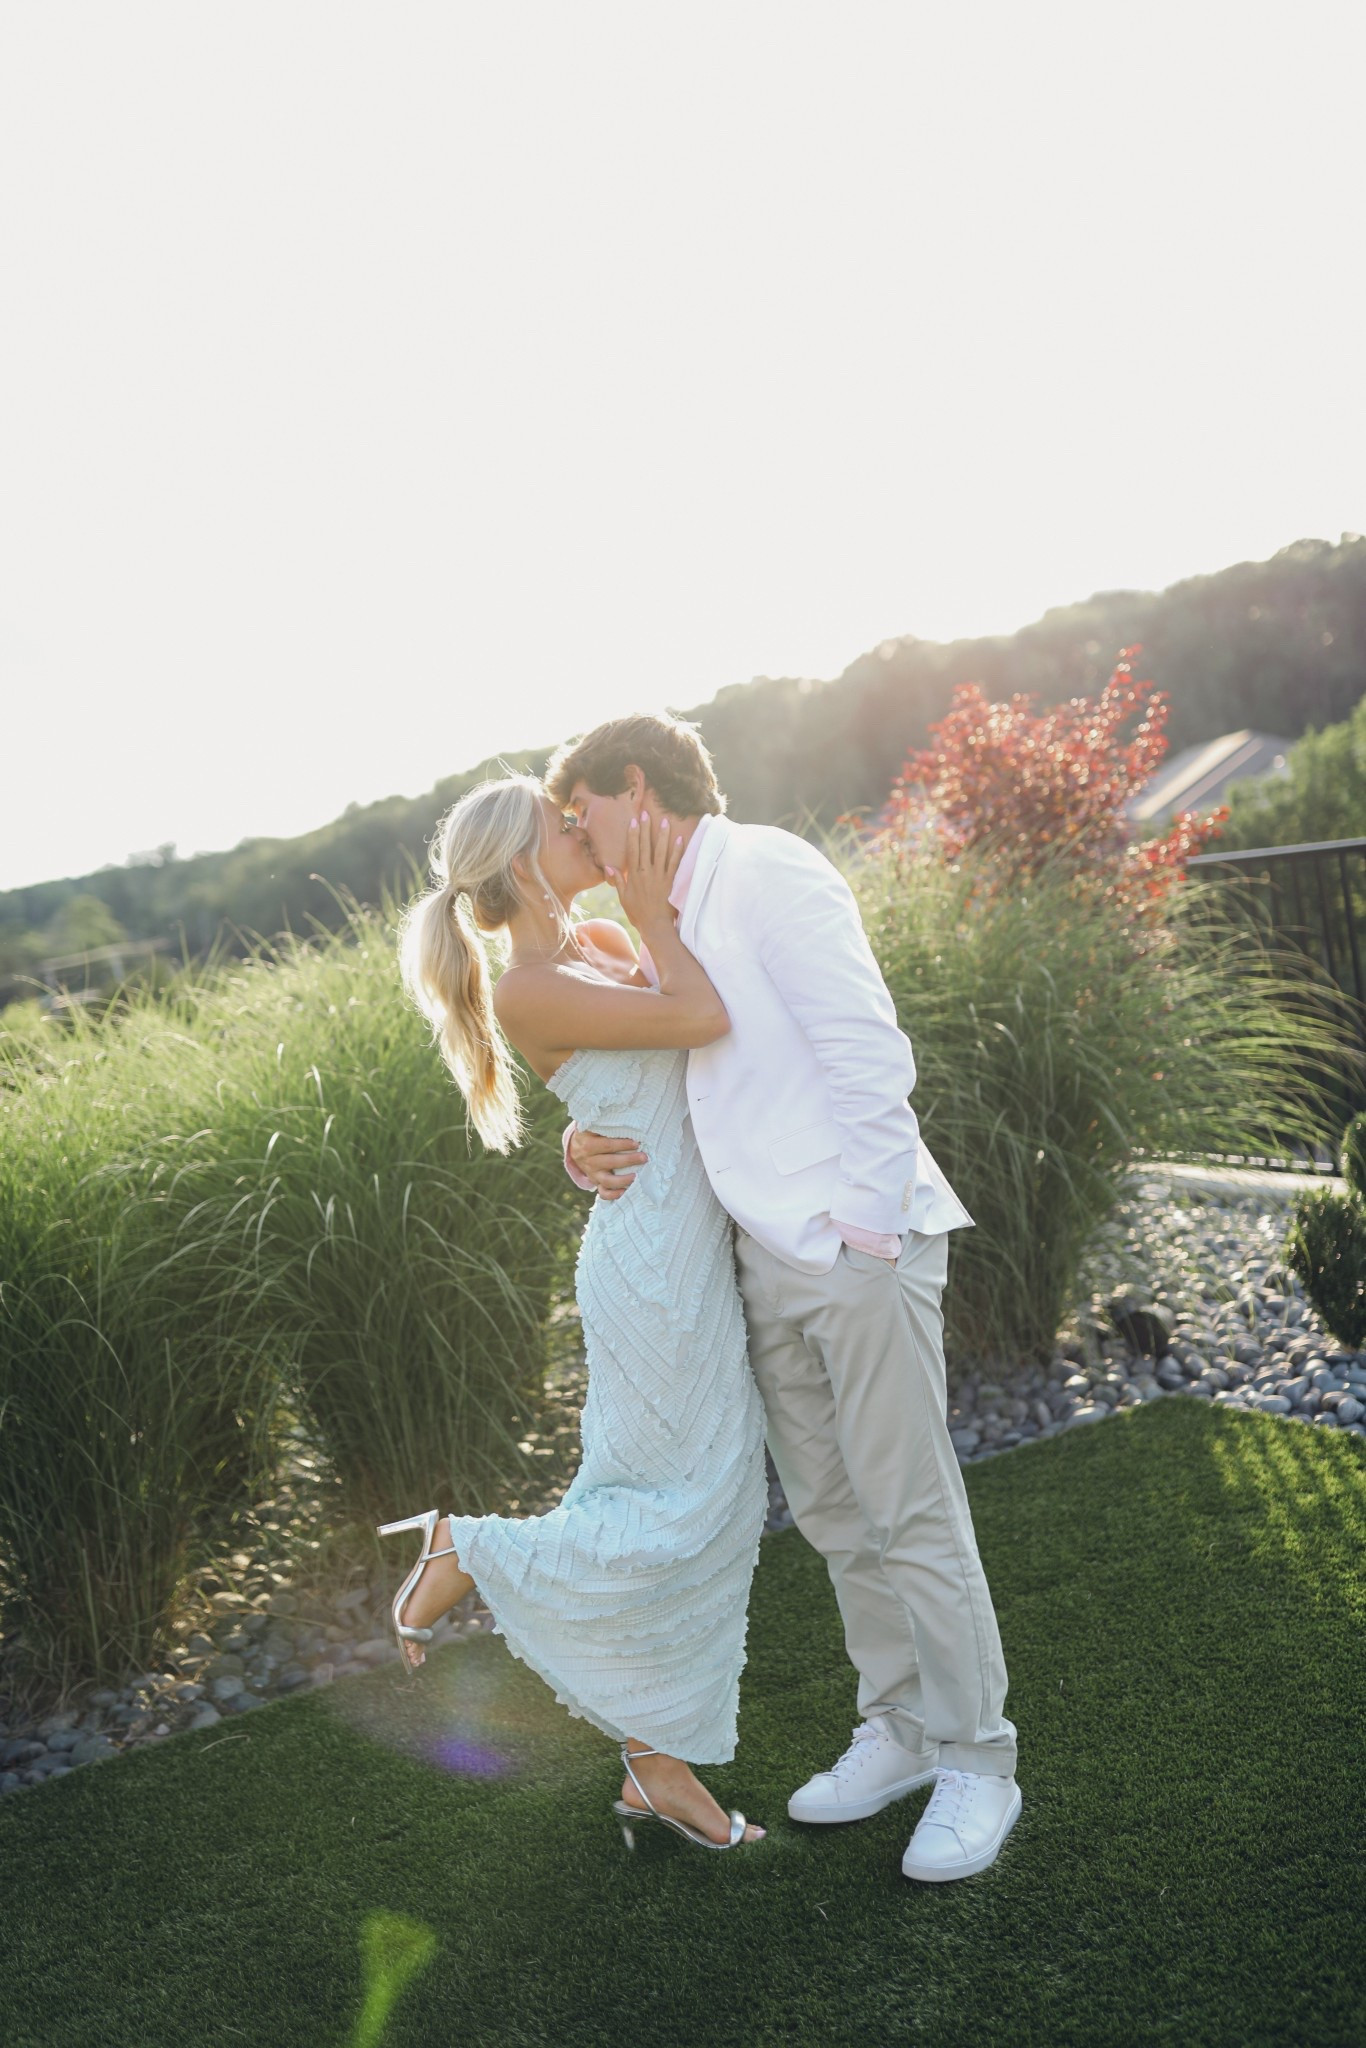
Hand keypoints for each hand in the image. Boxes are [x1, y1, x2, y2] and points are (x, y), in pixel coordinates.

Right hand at [569, 1124, 647, 1198]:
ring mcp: (591, 1173)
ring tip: (637, 1177)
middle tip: (644, 1158)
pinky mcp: (595, 1181)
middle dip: (628, 1160)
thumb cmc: (592, 1132)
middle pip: (609, 1162)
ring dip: (623, 1180)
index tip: (637, 1143)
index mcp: (587, 1144)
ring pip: (606, 1180)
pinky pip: (603, 1193)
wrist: (576, 1146)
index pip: (606, 1145)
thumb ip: (604, 1120)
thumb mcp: (593, 1124)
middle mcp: (587, 1160)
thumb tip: (622, 1106)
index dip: (622, 1144)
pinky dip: (614, 1195)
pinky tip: (626, 1192)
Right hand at [606, 808, 682, 934]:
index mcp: (633, 875)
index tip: (633, 821)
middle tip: (646, 813)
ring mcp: (659, 876)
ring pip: (660, 852)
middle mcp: (646, 873)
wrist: (654, 926)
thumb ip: (618, 880)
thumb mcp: (624, 897)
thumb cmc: (638, 914)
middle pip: (645, 847)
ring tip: (664, 821)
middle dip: (645, 829)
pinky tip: (679, 839)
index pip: (632, 850)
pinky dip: (677, 851)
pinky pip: (674, 863)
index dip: (632, 834)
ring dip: (662, 836)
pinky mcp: (671, 882)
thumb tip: (608, 866)